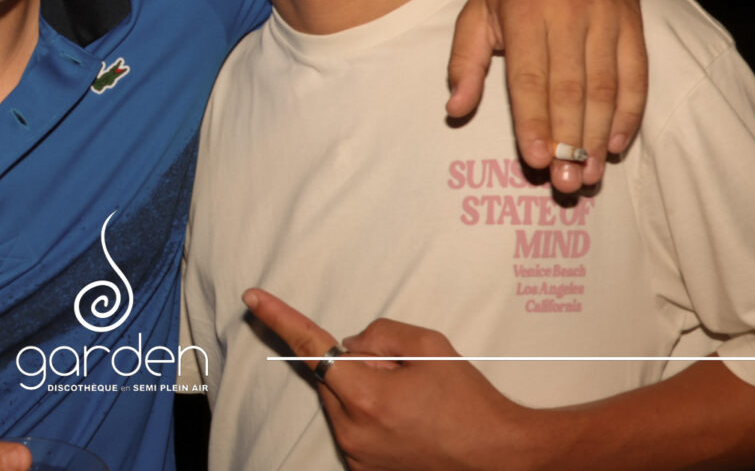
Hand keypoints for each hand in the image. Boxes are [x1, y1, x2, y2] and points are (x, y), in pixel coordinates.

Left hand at [244, 289, 533, 470]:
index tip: (252, 299)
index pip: (312, 348)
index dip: (279, 319)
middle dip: (357, 367)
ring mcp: (358, 459)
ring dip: (364, 394)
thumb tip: (350, 347)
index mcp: (367, 397)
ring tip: (413, 405)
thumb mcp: (430, 345)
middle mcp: (354, 433)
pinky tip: (408, 424)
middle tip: (404, 375)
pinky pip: (353, 430)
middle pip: (331, 378)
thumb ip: (379, 335)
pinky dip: (371, 419)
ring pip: (341, 405)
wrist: (501, 457)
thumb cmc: (470, 400)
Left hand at [446, 0, 646, 191]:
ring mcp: (606, 17)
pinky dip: (630, 112)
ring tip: (590, 176)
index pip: (531, 77)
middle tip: (565, 184)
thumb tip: (455, 109)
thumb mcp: (476, 10)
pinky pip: (637, 74)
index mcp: (525, 11)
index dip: (534, 121)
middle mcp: (569, 13)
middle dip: (568, 141)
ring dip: (599, 136)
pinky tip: (617, 143)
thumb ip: (464, 61)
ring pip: (606, 87)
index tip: (534, 159)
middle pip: (572, 89)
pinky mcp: (633, 22)